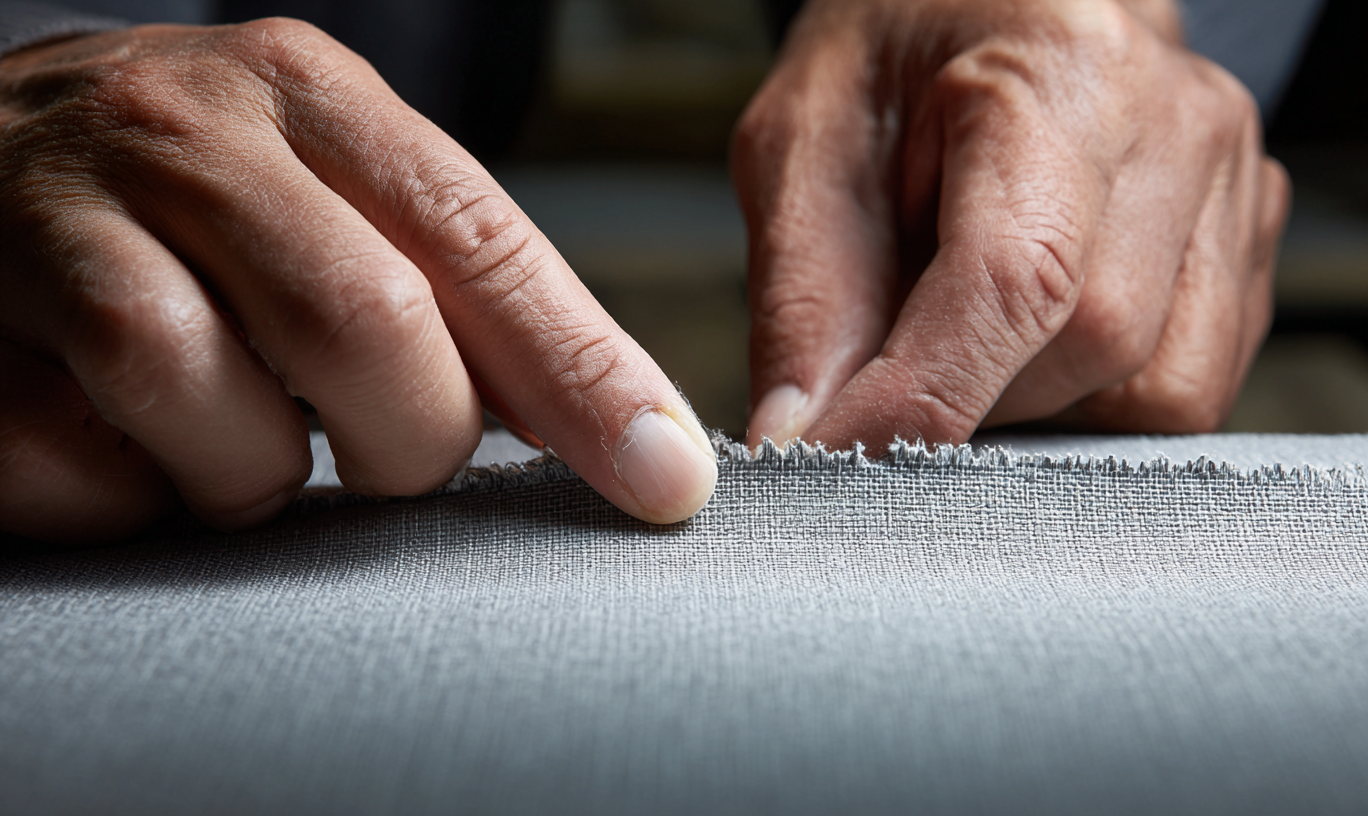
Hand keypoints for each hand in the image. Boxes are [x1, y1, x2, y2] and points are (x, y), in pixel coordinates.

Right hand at [0, 20, 715, 542]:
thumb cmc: (191, 197)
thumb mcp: (333, 193)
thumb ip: (460, 288)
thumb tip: (622, 427)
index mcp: (312, 101)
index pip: (483, 246)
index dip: (583, 375)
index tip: (662, 477)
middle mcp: (189, 138)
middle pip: (366, 325)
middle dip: (406, 438)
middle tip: (389, 457)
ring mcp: (55, 221)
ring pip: (199, 392)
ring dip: (252, 470)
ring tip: (241, 448)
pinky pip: (71, 464)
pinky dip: (124, 496)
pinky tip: (127, 451)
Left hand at [735, 0, 1288, 451]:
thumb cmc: (896, 53)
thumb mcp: (805, 146)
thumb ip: (805, 301)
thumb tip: (802, 445)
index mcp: (1059, 70)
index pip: (1018, 278)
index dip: (925, 399)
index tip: (841, 460)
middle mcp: (1177, 123)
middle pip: (1095, 347)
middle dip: (975, 395)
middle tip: (897, 361)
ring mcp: (1233, 182)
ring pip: (1156, 390)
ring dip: (1040, 404)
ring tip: (970, 331)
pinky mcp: (1248, 241)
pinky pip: (1188, 385)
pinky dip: (1095, 397)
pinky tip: (1034, 333)